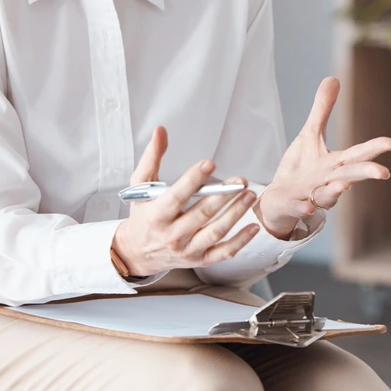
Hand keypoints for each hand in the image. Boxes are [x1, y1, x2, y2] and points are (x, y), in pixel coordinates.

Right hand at [111, 126, 260, 277]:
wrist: (137, 252)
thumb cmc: (142, 215)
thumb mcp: (141, 186)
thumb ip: (152, 157)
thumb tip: (161, 131)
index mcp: (156, 216)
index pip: (176, 196)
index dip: (193, 180)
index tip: (209, 164)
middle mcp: (172, 235)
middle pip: (201, 214)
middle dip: (224, 196)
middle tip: (241, 180)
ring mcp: (187, 249)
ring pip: (215, 232)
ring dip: (235, 214)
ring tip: (250, 195)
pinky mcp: (199, 259)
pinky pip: (223, 252)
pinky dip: (240, 241)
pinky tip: (254, 227)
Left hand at [257, 77, 390, 238]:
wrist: (279, 200)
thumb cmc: (301, 168)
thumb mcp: (310, 134)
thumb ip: (323, 110)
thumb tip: (334, 78)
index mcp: (335, 164)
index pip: (358, 154)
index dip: (375, 148)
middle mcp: (328, 181)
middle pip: (350, 176)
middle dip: (366, 173)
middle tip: (383, 172)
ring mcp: (312, 195)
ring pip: (328, 195)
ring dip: (336, 191)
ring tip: (344, 185)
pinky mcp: (293, 205)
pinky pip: (300, 208)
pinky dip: (305, 208)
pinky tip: (308, 207)